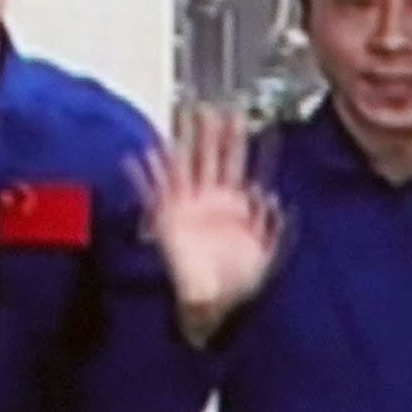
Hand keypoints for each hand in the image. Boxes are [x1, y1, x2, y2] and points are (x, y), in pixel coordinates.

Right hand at [143, 108, 283, 334]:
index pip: (235, 163)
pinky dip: (146, 176)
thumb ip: (268, 225)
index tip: (236, 115)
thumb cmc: (238, 282)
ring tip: (175, 122)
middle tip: (207, 107)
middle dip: (208, 132)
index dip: (236, 139)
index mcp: (234, 204)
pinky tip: (142, 158)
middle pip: (209, 157)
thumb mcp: (264, 252)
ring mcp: (187, 208)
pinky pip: (155, 193)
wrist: (212, 304)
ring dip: (178, 144)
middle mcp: (209, 201)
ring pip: (182, 168)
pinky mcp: (168, 221)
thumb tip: (269, 197)